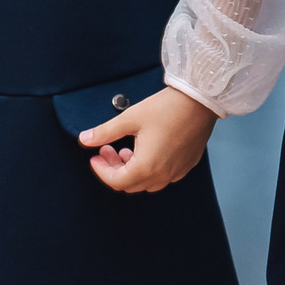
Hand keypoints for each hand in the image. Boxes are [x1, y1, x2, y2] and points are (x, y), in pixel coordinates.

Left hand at [79, 85, 219, 192]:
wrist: (200, 100)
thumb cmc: (166, 108)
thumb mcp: (130, 118)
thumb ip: (105, 132)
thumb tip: (84, 139)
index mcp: (146, 167)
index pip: (115, 181)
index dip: (101, 170)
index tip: (95, 155)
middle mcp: (162, 175)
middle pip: (130, 184)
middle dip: (114, 169)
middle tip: (107, 150)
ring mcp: (177, 172)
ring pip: (147, 183)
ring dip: (132, 171)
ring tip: (127, 149)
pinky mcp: (187, 165)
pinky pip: (163, 176)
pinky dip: (150, 169)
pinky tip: (147, 149)